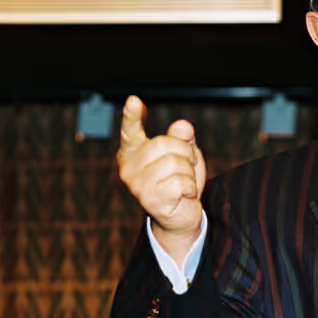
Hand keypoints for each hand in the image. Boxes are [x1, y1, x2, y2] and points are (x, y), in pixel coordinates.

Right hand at [117, 96, 206, 258]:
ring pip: (176, 163)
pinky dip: (189, 189)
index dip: (131, 116)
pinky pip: (181, 183)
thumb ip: (183, 138)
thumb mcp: (184, 155)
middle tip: (183, 170)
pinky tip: (182, 196)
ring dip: (188, 174)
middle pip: (166, 143)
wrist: (181, 216)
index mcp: (133, 152)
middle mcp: (129, 167)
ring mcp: (137, 185)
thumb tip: (183, 126)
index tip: (134, 101)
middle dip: (184, 154)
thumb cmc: (179, 182)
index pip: (130, 131)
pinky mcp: (149, 200)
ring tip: (182, 184)